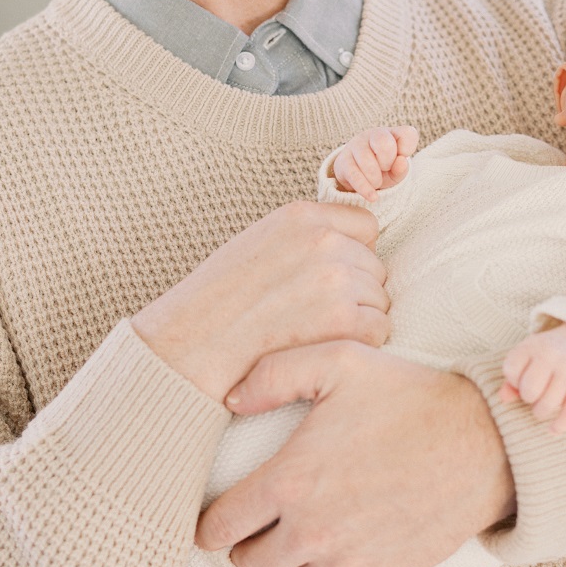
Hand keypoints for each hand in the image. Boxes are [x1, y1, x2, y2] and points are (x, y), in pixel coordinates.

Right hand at [131, 202, 389, 402]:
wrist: (186, 350)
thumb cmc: (214, 305)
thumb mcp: (255, 245)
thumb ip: (303, 238)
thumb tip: (350, 244)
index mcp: (300, 216)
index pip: (365, 227)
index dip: (352, 256)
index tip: (326, 280)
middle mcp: (322, 240)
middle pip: (374, 266)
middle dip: (354, 292)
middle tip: (311, 315)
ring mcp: (335, 278)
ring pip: (378, 299)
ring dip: (357, 320)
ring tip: (311, 332)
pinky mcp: (342, 318)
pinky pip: (379, 329)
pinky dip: (360, 344)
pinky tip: (323, 348)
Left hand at [196, 343, 516, 566]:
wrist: (486, 439)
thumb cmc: (412, 396)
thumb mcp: (342, 362)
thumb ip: (274, 373)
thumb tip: (228, 400)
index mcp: (290, 480)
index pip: (217, 529)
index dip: (212, 522)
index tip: (226, 514)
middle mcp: (311, 529)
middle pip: (247, 565)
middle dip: (245, 548)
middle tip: (261, 530)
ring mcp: (348, 560)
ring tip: (291, 553)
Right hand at [330, 125, 420, 198]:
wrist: (359, 176)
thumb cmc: (383, 170)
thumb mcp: (397, 172)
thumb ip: (402, 168)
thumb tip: (401, 162)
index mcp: (391, 134)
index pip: (407, 134)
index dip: (408, 150)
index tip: (400, 159)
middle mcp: (372, 135)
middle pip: (383, 142)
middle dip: (388, 162)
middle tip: (385, 169)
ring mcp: (355, 145)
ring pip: (366, 160)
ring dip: (376, 178)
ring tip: (376, 182)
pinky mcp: (342, 161)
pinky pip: (354, 175)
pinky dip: (365, 188)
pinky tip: (372, 197)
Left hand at [501, 322, 565, 435]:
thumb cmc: (547, 355)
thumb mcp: (527, 356)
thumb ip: (512, 377)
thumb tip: (503, 399)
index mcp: (533, 345)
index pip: (511, 370)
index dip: (514, 380)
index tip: (523, 378)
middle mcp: (551, 355)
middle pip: (529, 391)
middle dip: (528, 397)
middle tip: (534, 393)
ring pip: (547, 405)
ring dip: (540, 411)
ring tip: (542, 406)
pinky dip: (559, 425)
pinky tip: (553, 429)